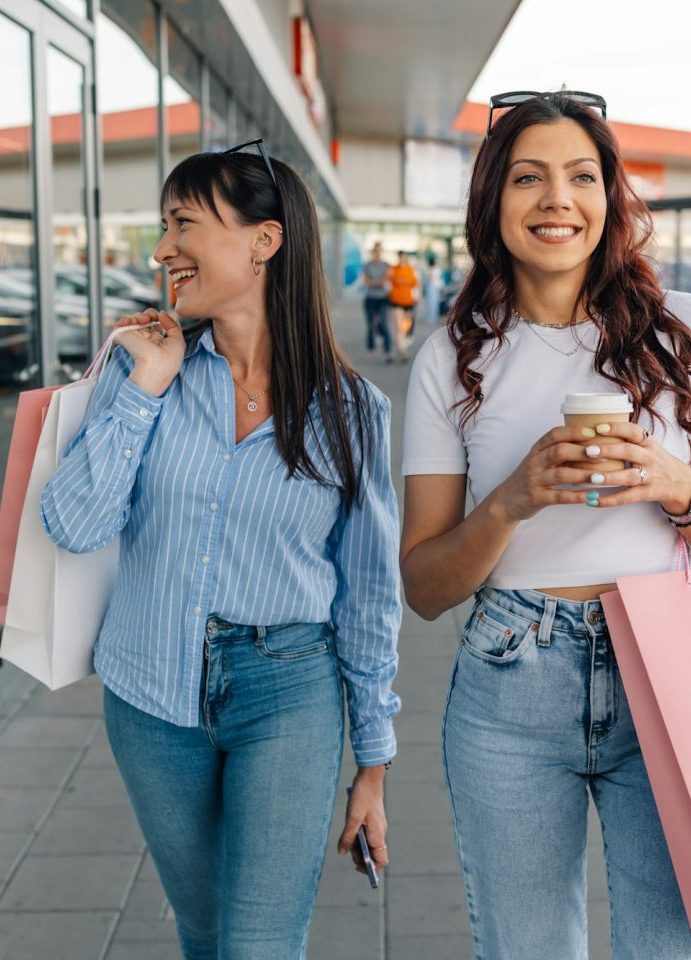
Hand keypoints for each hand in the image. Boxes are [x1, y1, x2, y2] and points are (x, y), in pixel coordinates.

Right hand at [114, 308, 184, 396]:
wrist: (154, 366)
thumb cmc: (169, 359)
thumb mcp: (178, 341)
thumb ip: (173, 325)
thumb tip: (162, 313)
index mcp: (157, 341)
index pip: (155, 324)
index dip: (157, 317)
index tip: (160, 317)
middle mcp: (145, 339)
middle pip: (145, 319)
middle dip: (149, 314)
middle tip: (150, 318)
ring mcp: (134, 338)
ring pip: (133, 320)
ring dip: (138, 316)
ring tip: (143, 320)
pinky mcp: (123, 338)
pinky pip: (120, 325)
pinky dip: (124, 319)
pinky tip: (130, 321)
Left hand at [338, 767, 388, 873]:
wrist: (370, 777)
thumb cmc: (362, 797)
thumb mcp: (352, 818)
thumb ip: (348, 837)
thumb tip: (342, 853)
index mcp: (378, 835)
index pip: (381, 861)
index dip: (371, 869)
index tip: (357, 867)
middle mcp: (380, 833)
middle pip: (373, 855)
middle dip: (360, 855)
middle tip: (347, 846)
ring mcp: (378, 827)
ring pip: (369, 845)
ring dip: (358, 845)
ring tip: (348, 834)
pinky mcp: (374, 821)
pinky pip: (367, 835)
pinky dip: (359, 836)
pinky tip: (351, 827)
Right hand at [493, 425, 629, 520]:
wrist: (507, 500)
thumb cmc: (532, 478)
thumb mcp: (541, 461)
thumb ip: (560, 452)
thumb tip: (593, 443)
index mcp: (537, 450)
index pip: (554, 434)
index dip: (573, 432)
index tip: (593, 432)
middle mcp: (534, 462)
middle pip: (559, 451)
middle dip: (582, 452)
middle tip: (603, 454)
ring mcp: (534, 480)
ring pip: (560, 474)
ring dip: (582, 475)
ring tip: (601, 477)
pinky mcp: (536, 498)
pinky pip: (559, 496)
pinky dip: (576, 496)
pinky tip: (591, 496)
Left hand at [579, 421, 690, 512]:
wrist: (681, 482)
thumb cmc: (655, 461)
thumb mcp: (647, 446)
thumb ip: (627, 440)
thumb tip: (592, 430)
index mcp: (648, 443)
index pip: (634, 431)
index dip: (616, 428)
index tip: (598, 427)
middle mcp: (650, 458)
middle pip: (629, 452)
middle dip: (608, 451)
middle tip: (588, 451)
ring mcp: (650, 476)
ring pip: (629, 476)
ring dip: (609, 477)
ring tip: (591, 477)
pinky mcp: (648, 493)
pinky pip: (627, 497)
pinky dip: (609, 500)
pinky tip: (592, 501)